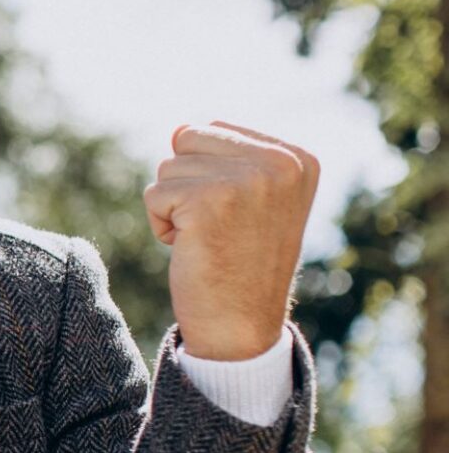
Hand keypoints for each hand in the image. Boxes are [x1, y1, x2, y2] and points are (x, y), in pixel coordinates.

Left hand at [143, 120, 317, 360]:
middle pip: (187, 140)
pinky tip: (193, 249)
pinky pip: (154, 195)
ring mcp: (248, 179)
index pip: (214, 129)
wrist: (241, 325)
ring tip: (208, 239)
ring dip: (174, 207)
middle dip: (186, 185)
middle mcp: (280, 163)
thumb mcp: (250, 198)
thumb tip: (178, 127)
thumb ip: (225, 156)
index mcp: (298, 158)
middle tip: (217, 227)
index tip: (237, 215)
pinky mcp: (210, 201)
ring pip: (167, 168)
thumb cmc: (240, 261)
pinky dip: (161, 225)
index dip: (207, 174)